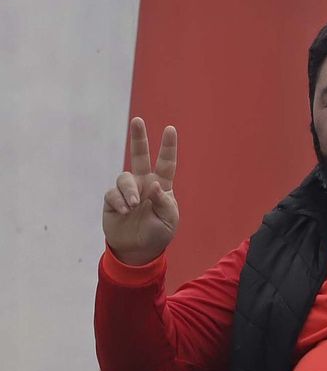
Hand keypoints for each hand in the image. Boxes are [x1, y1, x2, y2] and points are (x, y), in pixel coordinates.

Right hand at [102, 118, 179, 265]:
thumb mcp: (168, 219)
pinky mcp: (113, 200)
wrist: (138, 250)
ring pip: (124, 177)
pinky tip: (125, 211)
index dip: (168, 147)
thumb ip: (164, 202)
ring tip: (134, 205)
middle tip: (138, 120)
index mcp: (162, 186)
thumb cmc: (158, 232)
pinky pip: (113, 193)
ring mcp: (127, 191)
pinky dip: (120, 201)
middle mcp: (144, 184)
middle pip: (140, 156)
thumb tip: (155, 184)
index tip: (170, 129)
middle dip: (139, 138)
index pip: (166, 163)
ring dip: (130, 190)